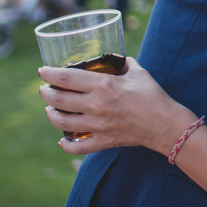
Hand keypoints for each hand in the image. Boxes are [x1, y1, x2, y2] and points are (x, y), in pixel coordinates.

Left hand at [37, 57, 194, 156]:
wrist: (165, 123)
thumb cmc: (153, 95)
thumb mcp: (138, 72)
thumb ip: (123, 64)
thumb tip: (115, 59)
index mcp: (103, 86)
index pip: (66, 78)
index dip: (49, 73)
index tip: (41, 71)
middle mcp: (96, 105)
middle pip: (58, 99)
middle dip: (46, 93)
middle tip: (44, 89)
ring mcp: (97, 125)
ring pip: (61, 122)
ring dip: (51, 114)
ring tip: (50, 109)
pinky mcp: (102, 141)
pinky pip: (77, 147)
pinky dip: (65, 145)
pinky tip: (62, 140)